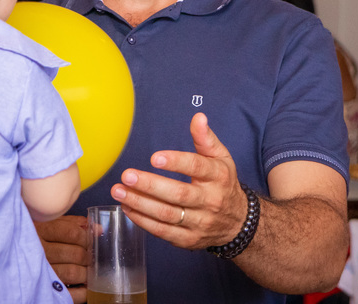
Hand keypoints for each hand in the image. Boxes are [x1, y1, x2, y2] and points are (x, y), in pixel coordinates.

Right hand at [35, 215, 89, 302]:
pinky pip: (67, 294)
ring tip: (88, 271)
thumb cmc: (33, 236)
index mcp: (40, 229)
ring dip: (86, 273)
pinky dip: (81, 292)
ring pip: (73, 272)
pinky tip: (85, 287)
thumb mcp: (48, 223)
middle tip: (91, 257)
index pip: (72, 233)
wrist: (9, 251)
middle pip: (75, 254)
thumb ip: (72, 224)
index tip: (92, 239)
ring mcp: (40, 270)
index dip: (87, 237)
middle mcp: (39, 250)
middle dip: (88, 256)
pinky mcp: (42, 287)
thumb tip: (97, 229)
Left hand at [110, 112, 247, 251]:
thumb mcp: (221, 159)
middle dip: (150, 185)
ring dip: (140, 203)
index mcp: (218, 177)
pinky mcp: (188, 239)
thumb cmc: (223, 184)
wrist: (238, 222)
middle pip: (178, 194)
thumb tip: (198, 117)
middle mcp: (210, 201)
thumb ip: (205, 138)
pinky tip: (127, 207)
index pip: (197, 168)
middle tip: (127, 175)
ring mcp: (199, 222)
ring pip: (167, 215)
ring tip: (119, 191)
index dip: (176, 162)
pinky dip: (142, 220)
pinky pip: (163, 231)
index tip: (154, 157)